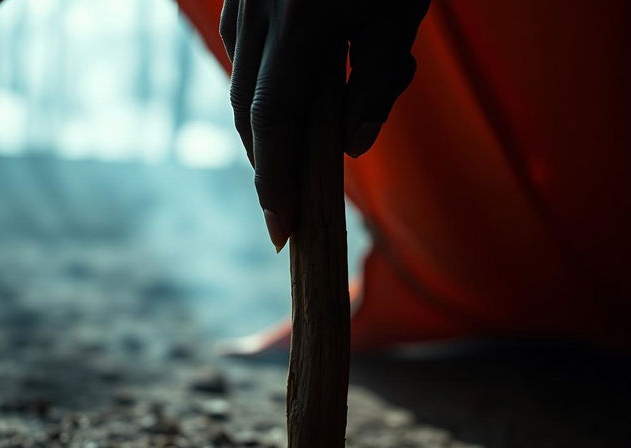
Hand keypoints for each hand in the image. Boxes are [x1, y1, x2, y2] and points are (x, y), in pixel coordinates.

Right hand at [220, 0, 429, 250]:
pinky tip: (293, 106)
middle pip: (249, 113)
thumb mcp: (401, 16)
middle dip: (266, 168)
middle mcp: (258, 9)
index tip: (282, 228)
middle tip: (287, 208)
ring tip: (297, 162)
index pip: (274, 122)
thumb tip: (350, 147)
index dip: (275, 181)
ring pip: (244, 88)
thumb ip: (377, 87)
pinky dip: (266, 95)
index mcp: (301, 19)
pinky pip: (246, 59)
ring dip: (267, 135)